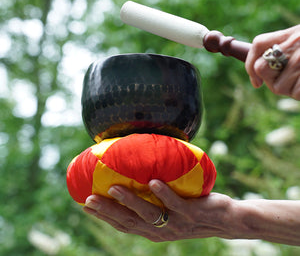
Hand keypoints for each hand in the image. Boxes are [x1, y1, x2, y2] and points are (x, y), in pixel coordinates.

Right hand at [83, 180, 239, 241]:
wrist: (227, 220)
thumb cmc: (195, 208)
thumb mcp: (171, 207)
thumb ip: (155, 197)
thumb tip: (140, 172)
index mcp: (154, 229)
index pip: (123, 225)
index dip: (104, 217)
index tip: (86, 205)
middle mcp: (161, 230)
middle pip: (129, 223)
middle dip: (107, 212)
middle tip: (89, 199)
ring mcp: (176, 223)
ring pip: (149, 214)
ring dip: (130, 201)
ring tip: (113, 188)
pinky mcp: (192, 214)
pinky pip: (176, 204)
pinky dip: (163, 194)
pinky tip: (153, 182)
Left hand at [245, 24, 299, 99]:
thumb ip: (284, 50)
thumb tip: (257, 74)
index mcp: (292, 34)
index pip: (259, 44)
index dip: (251, 65)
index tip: (256, 82)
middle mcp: (295, 43)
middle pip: (261, 68)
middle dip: (272, 80)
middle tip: (288, 82)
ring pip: (278, 87)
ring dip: (290, 89)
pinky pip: (295, 93)